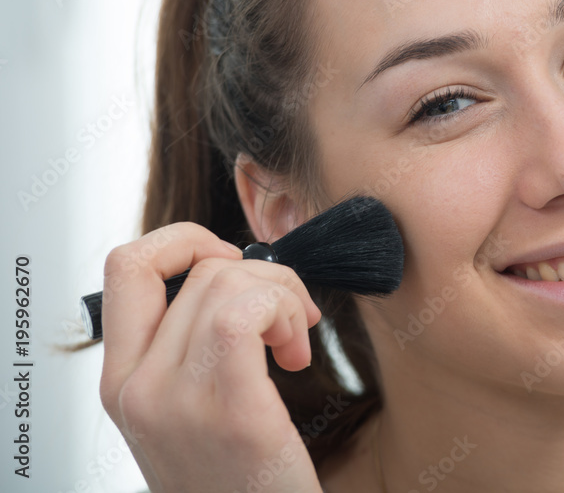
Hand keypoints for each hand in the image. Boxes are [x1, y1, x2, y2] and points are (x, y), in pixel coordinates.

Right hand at [98, 222, 324, 492]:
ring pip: (228, 281)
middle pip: (194, 267)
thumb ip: (188, 347)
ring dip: (283, 294)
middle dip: (257, 270)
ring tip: (294, 342)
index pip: (126, 267)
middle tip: (285, 312)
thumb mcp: (187, 411)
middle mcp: (136, 389)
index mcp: (122, 383)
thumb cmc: (236, 478)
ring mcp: (176, 401)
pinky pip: (246, 313)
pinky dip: (283, 309)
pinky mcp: (231, 412)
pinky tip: (295, 349)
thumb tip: (231, 275)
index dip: (184, 242)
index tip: (231, 261)